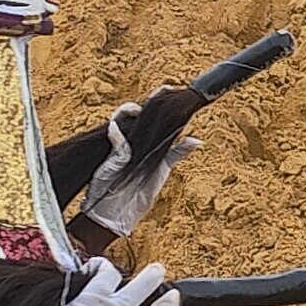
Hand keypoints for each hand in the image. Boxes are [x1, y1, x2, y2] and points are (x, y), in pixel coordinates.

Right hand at [81, 93, 200, 237]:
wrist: (115, 217)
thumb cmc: (136, 196)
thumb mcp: (161, 170)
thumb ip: (175, 153)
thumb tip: (197, 140)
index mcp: (142, 145)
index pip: (151, 119)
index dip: (161, 103)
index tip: (173, 90)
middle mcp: (129, 143)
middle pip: (137, 115)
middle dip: (151, 102)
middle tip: (166, 89)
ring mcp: (117, 149)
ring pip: (121, 121)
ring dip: (129, 111)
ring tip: (139, 108)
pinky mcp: (108, 158)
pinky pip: (114, 139)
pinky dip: (118, 131)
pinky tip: (120, 127)